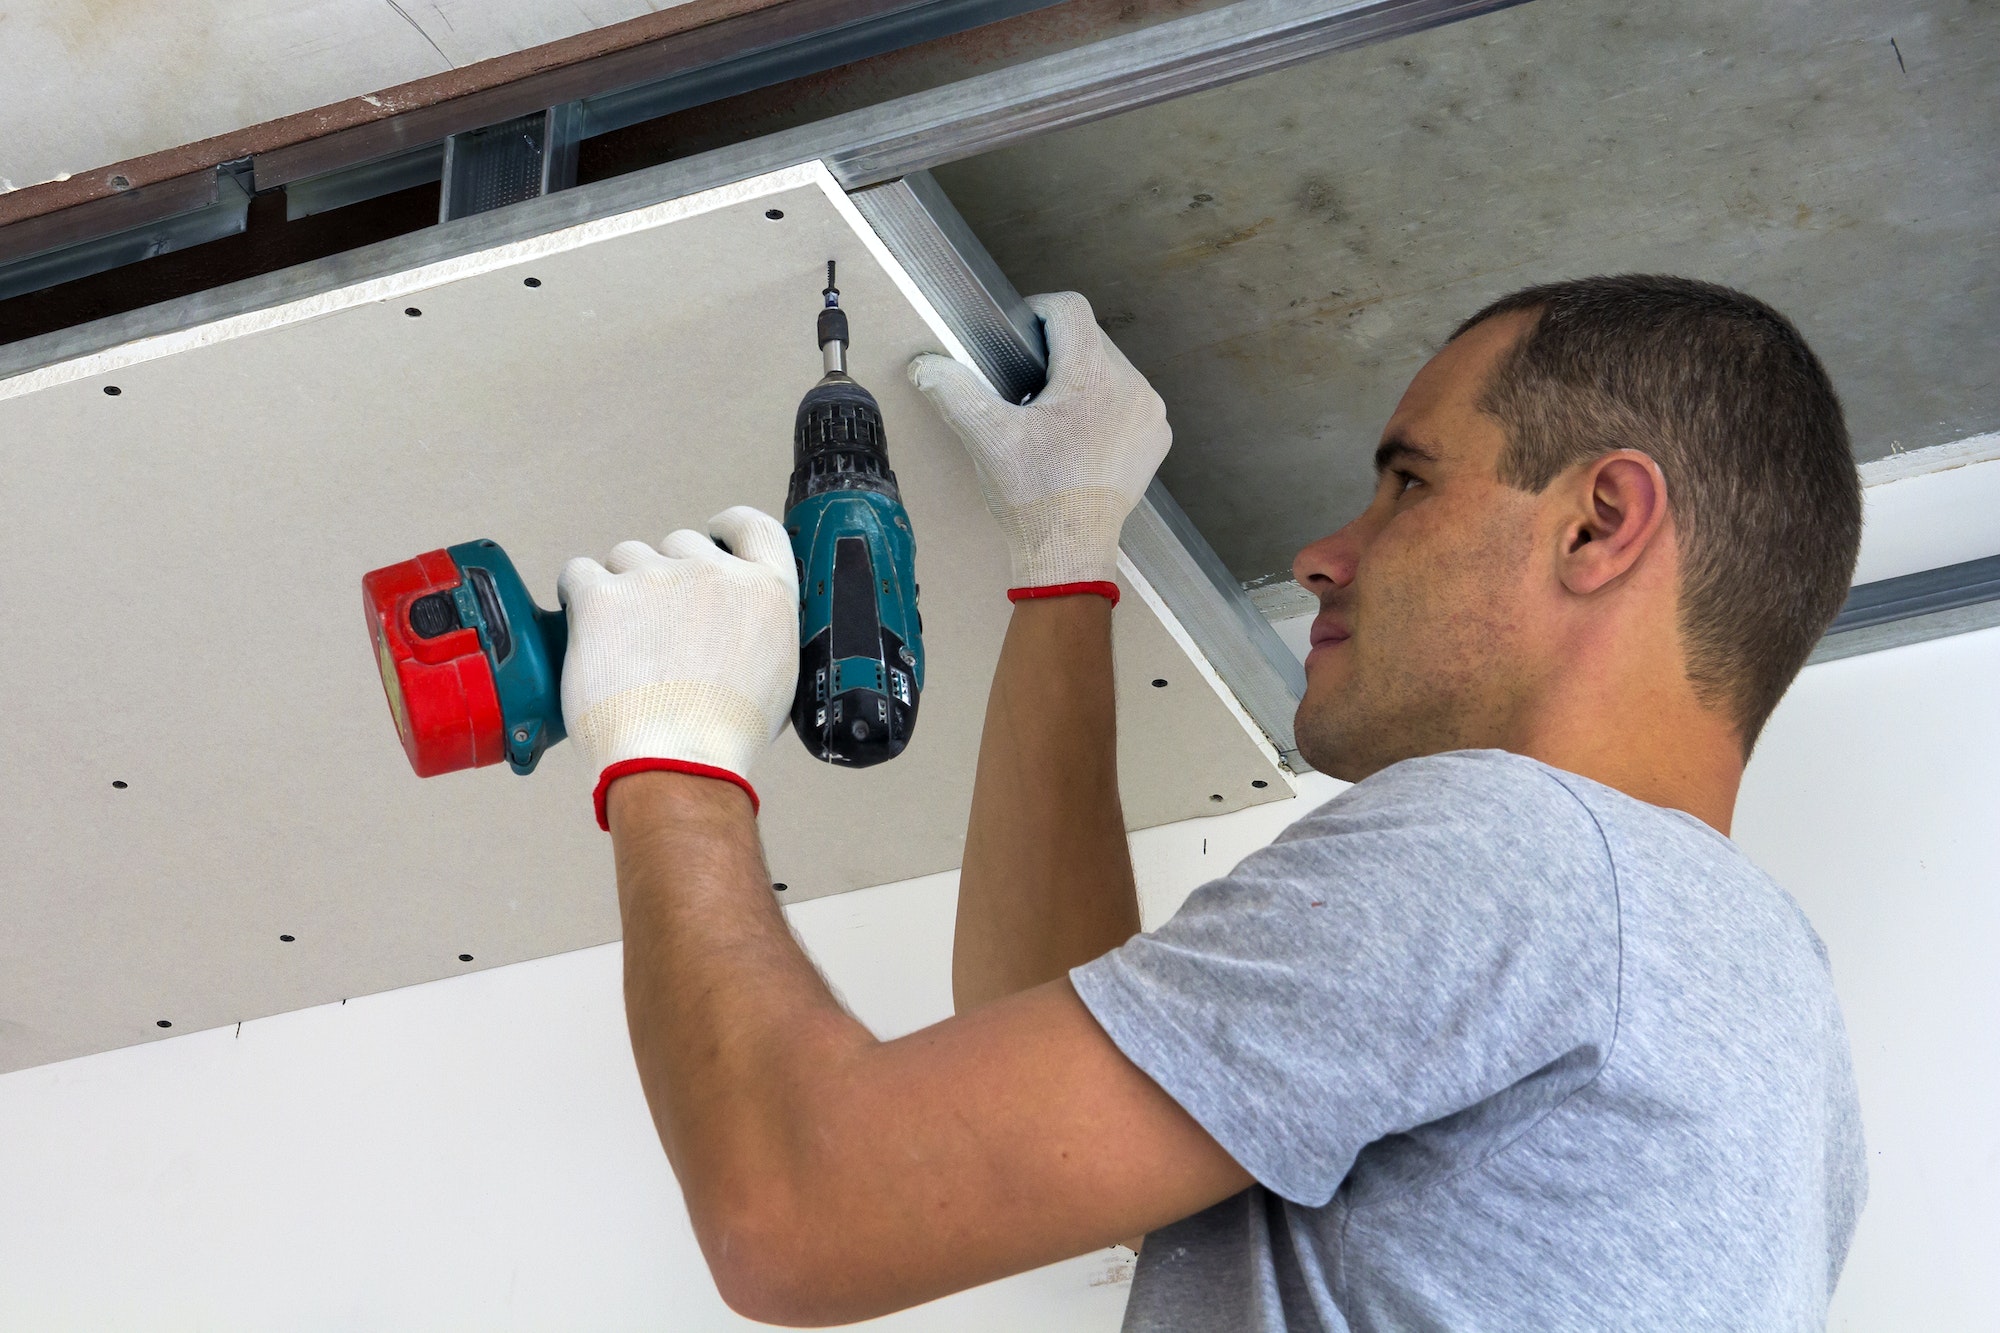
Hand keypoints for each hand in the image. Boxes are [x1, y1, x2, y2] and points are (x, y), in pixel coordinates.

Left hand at [558, 505, 799, 827]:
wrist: (675, 761)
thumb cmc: (722, 736)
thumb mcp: (777, 676)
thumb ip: (760, 628)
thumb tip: (741, 620)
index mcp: (765, 590)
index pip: (752, 527)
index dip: (728, 528)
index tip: (713, 534)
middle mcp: (714, 572)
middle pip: (680, 545)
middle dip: (666, 576)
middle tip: (655, 626)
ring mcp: (656, 578)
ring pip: (627, 557)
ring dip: (621, 587)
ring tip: (620, 642)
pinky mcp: (603, 594)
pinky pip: (579, 573)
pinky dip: (578, 596)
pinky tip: (586, 630)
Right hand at [909, 291, 1169, 590]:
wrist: (1069, 553)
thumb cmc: (1034, 498)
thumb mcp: (987, 439)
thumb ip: (954, 391)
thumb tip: (926, 365)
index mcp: (1093, 378)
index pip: (1070, 310)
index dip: (1038, 312)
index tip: (1018, 339)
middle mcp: (1132, 388)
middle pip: (1091, 340)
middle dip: (1057, 355)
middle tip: (1026, 390)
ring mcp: (1149, 415)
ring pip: (1110, 370)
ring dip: (1081, 381)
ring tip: (1051, 416)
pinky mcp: (1155, 438)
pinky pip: (1127, 401)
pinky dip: (1103, 408)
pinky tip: (1078, 437)